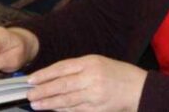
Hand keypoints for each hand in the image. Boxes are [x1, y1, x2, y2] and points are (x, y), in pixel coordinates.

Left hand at [27, 54, 147, 111]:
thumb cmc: (118, 74)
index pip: (62, 68)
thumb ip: (78, 69)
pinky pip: (75, 110)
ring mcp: (94, 94)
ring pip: (66, 100)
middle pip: (61, 84)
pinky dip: (63, 110)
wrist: (139, 88)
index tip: (31, 80)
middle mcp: (92, 77)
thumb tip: (53, 78)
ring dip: (49, 103)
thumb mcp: (99, 63)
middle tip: (29, 94)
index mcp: (91, 62)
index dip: (45, 74)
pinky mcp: (96, 109)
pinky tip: (53, 109)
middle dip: (43, 90)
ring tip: (36, 104)